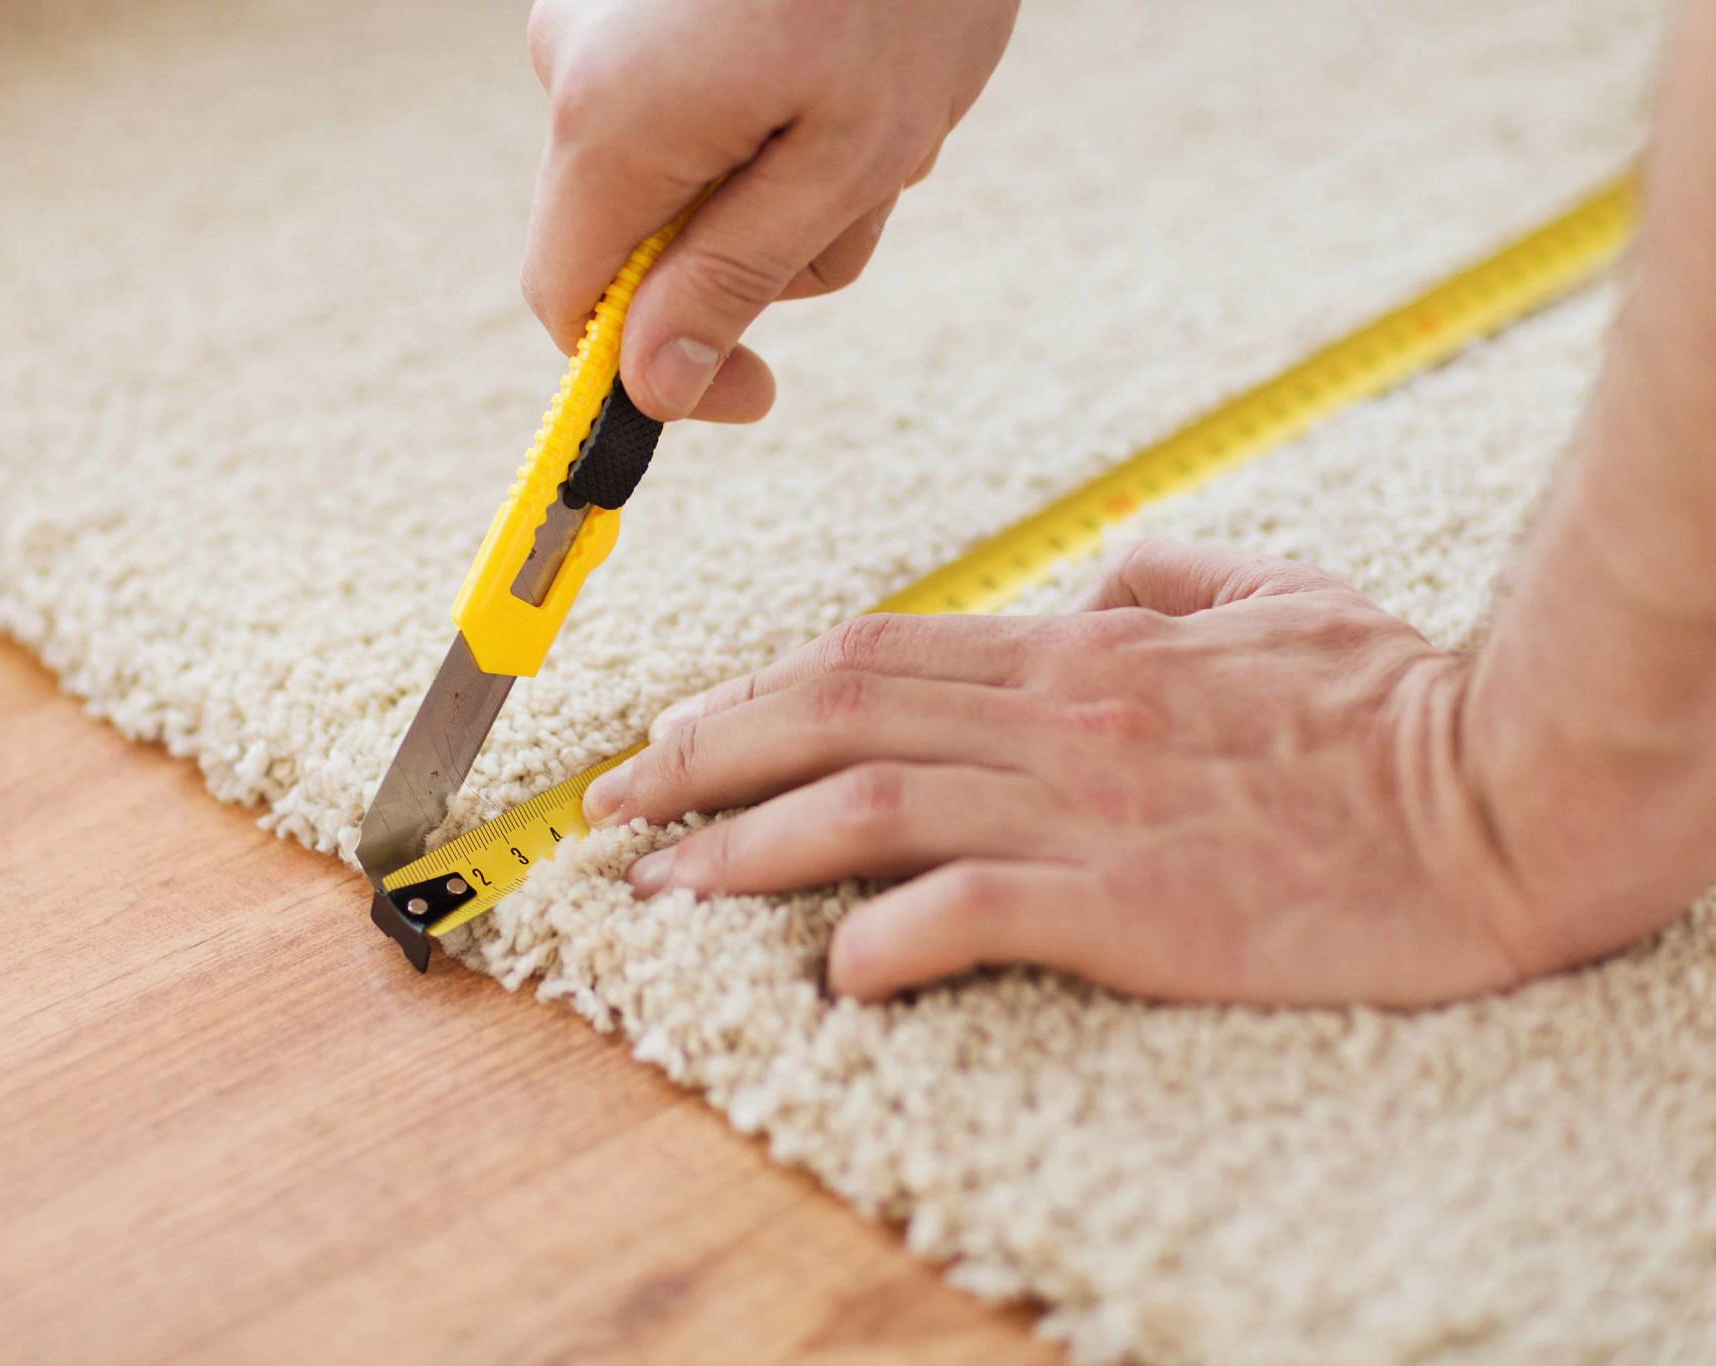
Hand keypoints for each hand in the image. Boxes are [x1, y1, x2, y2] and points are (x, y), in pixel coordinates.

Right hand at [523, 0, 1018, 422]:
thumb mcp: (843, 160)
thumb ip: (732, 279)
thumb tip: (650, 388)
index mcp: (610, 120)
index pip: (569, 304)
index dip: (647, 369)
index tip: (752, 390)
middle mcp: (573, 63)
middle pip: (639, 239)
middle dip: (758, 247)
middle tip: (872, 182)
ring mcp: (599, 18)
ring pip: (682, 174)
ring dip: (788, 179)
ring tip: (878, 106)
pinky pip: (691, 104)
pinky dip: (776, 113)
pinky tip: (843, 61)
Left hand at [581, 541, 1605, 1005]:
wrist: (1505, 796)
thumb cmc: (1396, 702)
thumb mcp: (1279, 594)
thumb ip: (1171, 573)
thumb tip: (1097, 576)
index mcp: (1081, 650)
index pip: (872, 657)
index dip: (751, 696)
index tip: (674, 736)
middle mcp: (1058, 716)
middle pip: (831, 720)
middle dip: (700, 760)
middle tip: (611, 809)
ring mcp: (1087, 809)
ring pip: (865, 810)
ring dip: (742, 850)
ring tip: (661, 890)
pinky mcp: (1132, 907)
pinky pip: (968, 911)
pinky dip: (883, 941)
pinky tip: (834, 977)